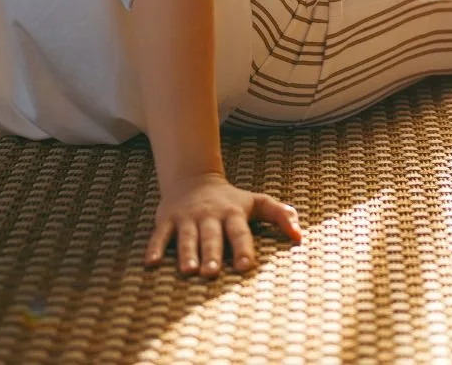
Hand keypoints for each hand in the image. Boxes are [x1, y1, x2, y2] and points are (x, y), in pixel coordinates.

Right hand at [144, 171, 301, 276]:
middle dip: (212, 254)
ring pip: (187, 237)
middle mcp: (209, 215)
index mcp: (232, 214)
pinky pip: (160, 235)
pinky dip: (155, 248)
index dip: (243, 248)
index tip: (246, 265)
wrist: (193, 178)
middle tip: (211, 273)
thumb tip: (300, 237)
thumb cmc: (231, 200)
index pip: (239, 232)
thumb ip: (279, 215)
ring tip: (188, 271)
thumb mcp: (256, 202)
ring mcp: (187, 218)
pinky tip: (151, 264)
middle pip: (211, 236)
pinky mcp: (167, 219)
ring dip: (187, 254)